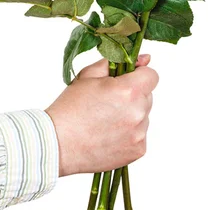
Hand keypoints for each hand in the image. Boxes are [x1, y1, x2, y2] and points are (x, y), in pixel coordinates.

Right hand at [45, 55, 158, 176]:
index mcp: (128, 90)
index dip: (139, 75)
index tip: (127, 80)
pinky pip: (140, 136)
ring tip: (106, 121)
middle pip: (147, 96)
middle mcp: (138, 112)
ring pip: (144, 116)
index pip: (152, 76)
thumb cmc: (70, 108)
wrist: (57, 143)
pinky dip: (129, 134)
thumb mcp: (89, 75)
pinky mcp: (137, 151)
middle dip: (133, 96)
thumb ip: (117, 62)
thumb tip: (144, 58)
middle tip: (109, 102)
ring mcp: (139, 134)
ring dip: (131, 115)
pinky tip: (109, 135)